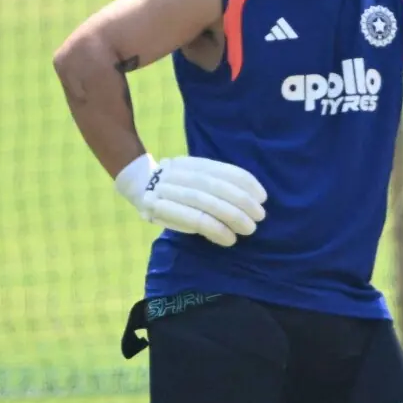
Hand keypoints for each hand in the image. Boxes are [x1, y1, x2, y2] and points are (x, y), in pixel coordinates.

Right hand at [114, 154, 265, 246]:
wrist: (140, 187)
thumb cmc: (181, 189)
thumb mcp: (198, 178)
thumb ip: (221, 184)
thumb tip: (256, 198)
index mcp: (192, 163)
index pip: (223, 170)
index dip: (246, 183)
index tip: (263, 197)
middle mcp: (179, 173)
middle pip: (216, 187)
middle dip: (242, 202)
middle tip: (260, 216)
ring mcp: (167, 190)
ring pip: (205, 203)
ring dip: (232, 217)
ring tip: (249, 229)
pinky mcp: (159, 210)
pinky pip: (194, 220)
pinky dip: (216, 230)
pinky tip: (229, 239)